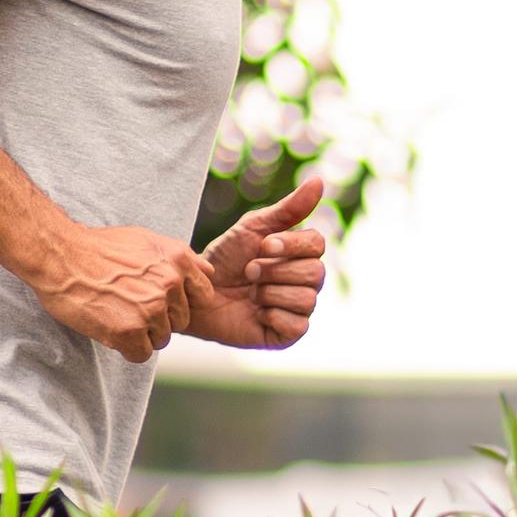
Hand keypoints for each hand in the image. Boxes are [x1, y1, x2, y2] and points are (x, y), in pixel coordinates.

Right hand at [36, 225, 212, 362]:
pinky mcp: (128, 331)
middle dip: (159, 319)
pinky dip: (126, 348)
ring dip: (141, 334)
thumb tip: (210, 272)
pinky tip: (110, 328)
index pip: (204, 296)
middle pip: (179, 321)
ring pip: (161, 339)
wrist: (60, 255)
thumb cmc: (99, 247)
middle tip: (129, 306)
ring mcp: (150, 309)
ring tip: (117, 314)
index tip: (162, 301)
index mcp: (178, 260)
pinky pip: (141, 354)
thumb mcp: (148, 240)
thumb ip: (182, 258)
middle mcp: (169, 284)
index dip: (182, 302)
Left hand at [191, 177, 332, 350]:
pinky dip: (272, 316)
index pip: (317, 245)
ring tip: (250, 293)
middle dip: (275, 271)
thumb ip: (289, 208)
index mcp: (299, 255)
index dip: (291, 245)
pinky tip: (255, 313)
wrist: (195, 294)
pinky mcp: (287, 335)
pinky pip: (298, 325)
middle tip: (248, 273)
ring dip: (269, 293)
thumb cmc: (223, 260)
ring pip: (307, 299)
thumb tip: (320, 181)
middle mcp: (304, 282)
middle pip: (315, 273)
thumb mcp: (253, 228)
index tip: (264, 246)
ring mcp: (297, 309)